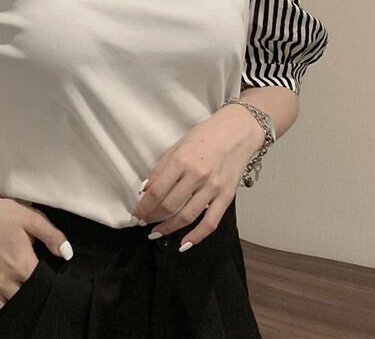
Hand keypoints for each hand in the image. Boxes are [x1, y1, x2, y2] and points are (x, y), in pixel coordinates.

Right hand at [0, 189, 72, 329]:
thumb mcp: (29, 218)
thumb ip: (51, 235)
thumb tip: (67, 253)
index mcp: (23, 264)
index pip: (42, 284)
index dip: (50, 283)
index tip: (55, 280)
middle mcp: (7, 281)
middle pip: (26, 299)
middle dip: (33, 297)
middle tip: (39, 293)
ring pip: (6, 309)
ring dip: (14, 309)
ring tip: (23, 309)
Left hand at [130, 107, 263, 249]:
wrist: (238, 131)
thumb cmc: (206, 135)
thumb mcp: (178, 145)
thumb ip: (162, 167)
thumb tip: (146, 189)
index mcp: (181, 160)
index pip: (157, 190)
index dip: (144, 206)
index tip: (136, 213)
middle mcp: (197, 175)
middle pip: (169, 205)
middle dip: (153, 217)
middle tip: (144, 222)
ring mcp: (213, 187)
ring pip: (187, 216)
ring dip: (169, 228)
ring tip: (157, 232)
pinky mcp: (227, 196)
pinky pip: (210, 222)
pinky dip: (197, 236)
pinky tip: (184, 244)